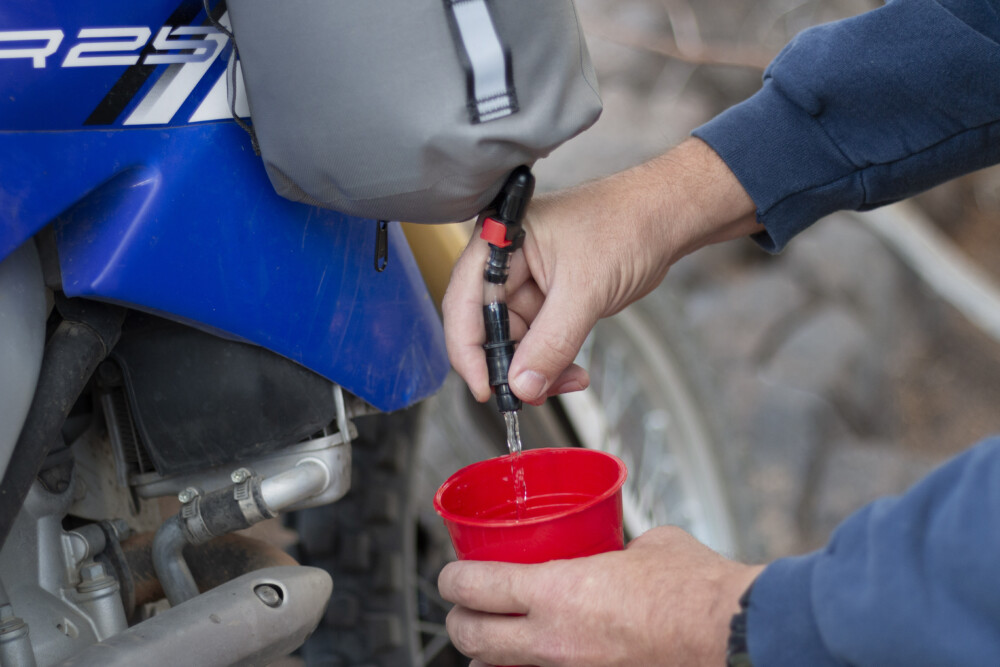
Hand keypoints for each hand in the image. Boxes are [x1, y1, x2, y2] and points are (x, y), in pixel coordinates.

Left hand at [438, 526, 764, 666]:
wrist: (731, 632)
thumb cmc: (693, 589)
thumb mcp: (643, 546)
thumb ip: (614, 547)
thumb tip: (615, 547)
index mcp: (557, 593)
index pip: (475, 589)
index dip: (450, 580)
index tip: (449, 574)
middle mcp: (553, 640)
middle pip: (471, 639)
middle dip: (456, 621)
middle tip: (460, 605)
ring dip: (485, 654)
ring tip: (490, 637)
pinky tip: (533, 658)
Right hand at [442, 138, 759, 404]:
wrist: (665, 220)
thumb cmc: (626, 224)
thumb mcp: (585, 288)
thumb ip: (551, 342)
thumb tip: (523, 385)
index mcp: (498, 242)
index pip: (462, 303)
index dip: (468, 351)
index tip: (485, 388)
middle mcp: (505, 263)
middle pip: (485, 329)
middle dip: (509, 367)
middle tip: (529, 395)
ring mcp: (528, 283)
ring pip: (514, 342)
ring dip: (536, 371)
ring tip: (566, 383)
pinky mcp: (550, 300)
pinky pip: (539, 342)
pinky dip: (553, 363)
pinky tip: (572, 374)